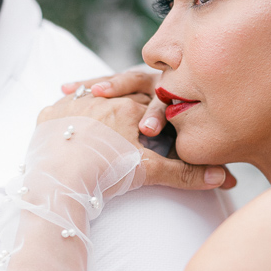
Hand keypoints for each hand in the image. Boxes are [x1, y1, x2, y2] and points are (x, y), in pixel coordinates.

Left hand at [60, 69, 235, 190]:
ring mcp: (74, 105)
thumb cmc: (108, 172)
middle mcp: (104, 98)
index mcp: (131, 107)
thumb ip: (184, 174)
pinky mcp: (49, 115)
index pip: (151, 101)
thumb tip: (221, 179)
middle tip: (127, 101)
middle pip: (122, 91)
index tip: (162, 115)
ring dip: (94, 95)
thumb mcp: (149, 171)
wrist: (60, 177)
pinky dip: (65, 107)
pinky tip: (64, 107)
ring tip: (93, 96)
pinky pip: (59, 105)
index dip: (159, 109)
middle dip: (128, 95)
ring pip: (90, 93)